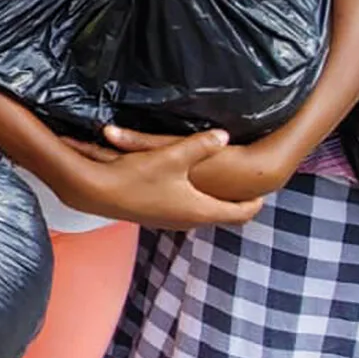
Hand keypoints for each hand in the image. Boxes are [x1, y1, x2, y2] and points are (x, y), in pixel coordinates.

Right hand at [64, 128, 266, 228]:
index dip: (254, 202)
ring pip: (200, 211)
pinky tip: (180, 183)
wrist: (95, 192)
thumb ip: (201, 145)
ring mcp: (169, 220)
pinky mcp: (153, 216)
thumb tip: (225, 136)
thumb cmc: (136, 177)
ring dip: (210, 199)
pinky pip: (182, 209)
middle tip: (243, 186)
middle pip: (222, 214)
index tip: (263, 192)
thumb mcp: (172, 156)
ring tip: (215, 183)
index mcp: (200, 210)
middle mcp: (188, 220)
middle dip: (234, 201)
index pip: (241, 213)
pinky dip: (190, 199)